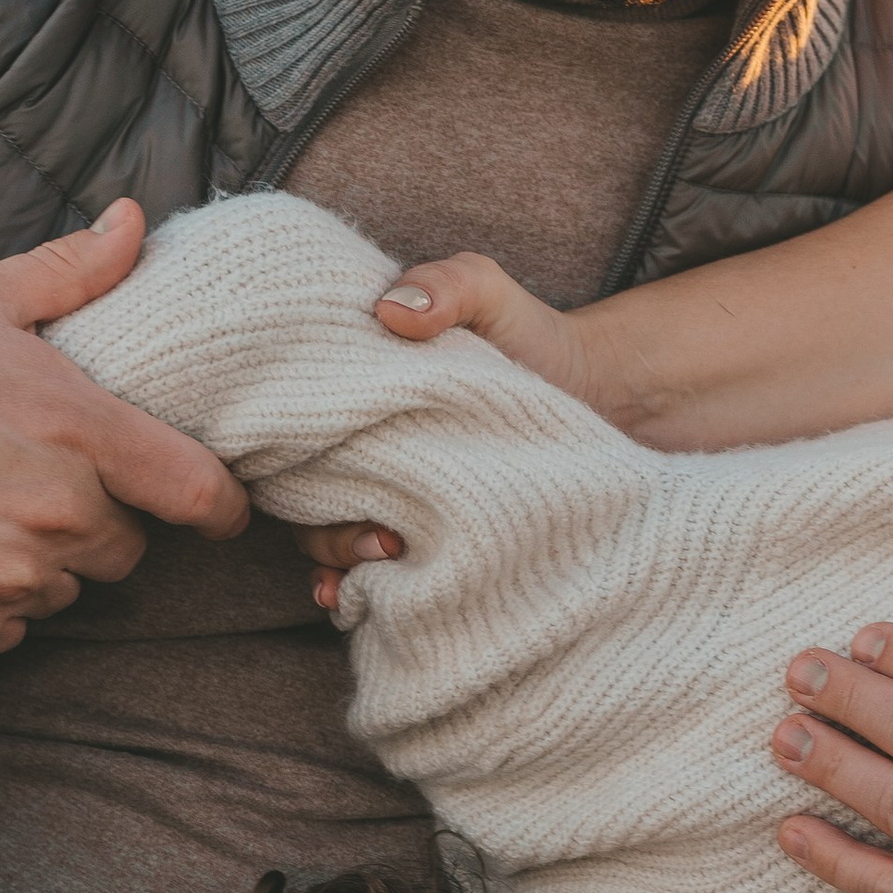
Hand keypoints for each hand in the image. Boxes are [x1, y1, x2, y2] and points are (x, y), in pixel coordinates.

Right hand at [0, 202, 248, 652]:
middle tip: (32, 482)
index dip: (221, 506)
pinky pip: (15, 626)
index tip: (216, 508)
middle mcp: (55, 510)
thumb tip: (138, 220)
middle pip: (128, 546)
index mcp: (75, 426)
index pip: (200, 493)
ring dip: (43, 563)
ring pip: (70, 588)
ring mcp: (10, 577)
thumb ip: (70, 273)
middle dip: (98, 521)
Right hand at [297, 253, 591, 604]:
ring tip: (390, 562)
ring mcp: (402, 508)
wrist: (608, 395)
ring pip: (343, 552)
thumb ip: (447, 285)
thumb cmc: (533, 338)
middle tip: (381, 539)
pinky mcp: (442, 545)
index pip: (292, 446)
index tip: (312, 489)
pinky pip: (393, 584)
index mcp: (357, 408)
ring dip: (348, 568)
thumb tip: (391, 312)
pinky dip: (378, 601)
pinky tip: (379, 607)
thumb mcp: (488, 293)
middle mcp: (365, 463)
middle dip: (328, 535)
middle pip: (310, 511)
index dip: (283, 471)